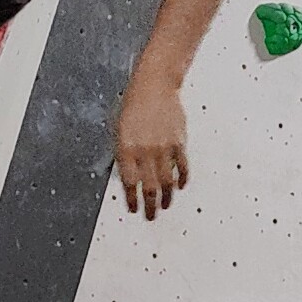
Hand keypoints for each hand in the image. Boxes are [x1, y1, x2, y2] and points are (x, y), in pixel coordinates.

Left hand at [114, 76, 189, 217]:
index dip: (131, 199)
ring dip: (166, 197)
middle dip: (149, 205)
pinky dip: (182, 179)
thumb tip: (130, 177)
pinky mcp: (179, 142)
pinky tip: (180, 186)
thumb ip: (124, 155)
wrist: (154, 85)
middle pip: (149, 187)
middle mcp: (145, 151)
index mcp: (126, 148)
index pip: (129, 183)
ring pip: (166, 181)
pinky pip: (182, 167)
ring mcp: (163, 147)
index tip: (133, 209)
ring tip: (165, 205)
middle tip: (151, 216)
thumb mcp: (119, 130)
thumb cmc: (134, 105)